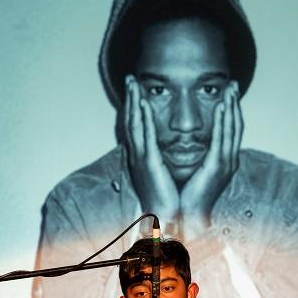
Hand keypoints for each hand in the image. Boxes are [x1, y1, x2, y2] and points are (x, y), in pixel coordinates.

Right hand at [124, 75, 180, 219]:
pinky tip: (142, 102)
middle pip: (131, 120)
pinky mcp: (148, 162)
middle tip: (130, 79)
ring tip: (133, 83)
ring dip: (133, 102)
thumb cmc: (167, 199)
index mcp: (143, 157)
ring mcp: (141, 157)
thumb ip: (160, 160)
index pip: (136, 127)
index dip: (134, 108)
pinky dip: (142, 117)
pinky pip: (144, 134)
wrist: (166, 217)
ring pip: (134, 123)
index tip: (136, 91)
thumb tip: (162, 152)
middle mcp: (138, 154)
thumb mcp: (162, 175)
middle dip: (130, 99)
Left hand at [180, 80, 242, 230]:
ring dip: (231, 106)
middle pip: (235, 125)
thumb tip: (189, 143)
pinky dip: (223, 120)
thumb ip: (196, 157)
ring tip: (230, 89)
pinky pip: (221, 138)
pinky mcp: (217, 166)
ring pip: (232, 128)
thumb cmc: (186, 196)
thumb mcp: (194, 171)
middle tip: (233, 84)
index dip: (231, 112)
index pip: (229, 131)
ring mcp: (225, 163)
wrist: (186, 217)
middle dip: (235, 104)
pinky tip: (222, 106)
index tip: (228, 94)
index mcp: (222, 161)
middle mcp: (228, 160)